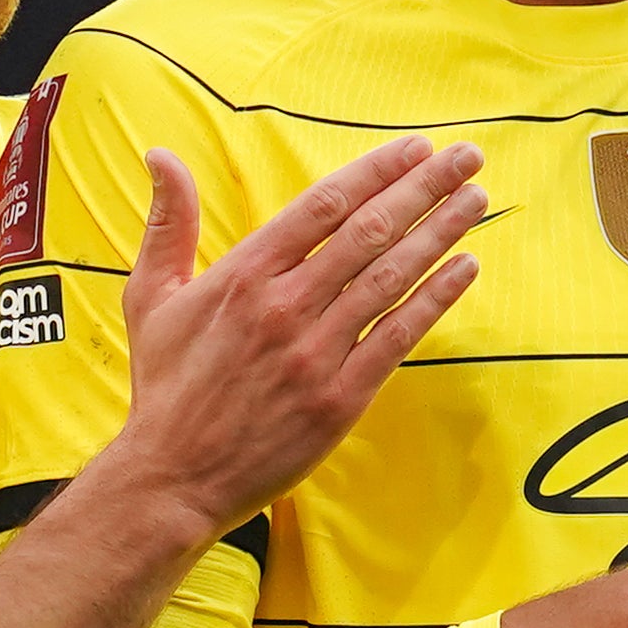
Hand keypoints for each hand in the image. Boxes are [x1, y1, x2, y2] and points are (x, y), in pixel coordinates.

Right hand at [94, 138, 486, 534]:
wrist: (172, 479)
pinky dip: (436, 298)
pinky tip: (466, 268)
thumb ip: (166, 224)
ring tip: (476, 201)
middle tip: (467, 158)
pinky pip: (398, 336)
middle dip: (425, 187)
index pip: (325, 205)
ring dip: (441, 233)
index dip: (376, 171)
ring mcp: (316, 354)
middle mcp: (284, 306)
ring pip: (392, 276)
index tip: (415, 149)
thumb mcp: (151, 298)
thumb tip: (160, 153)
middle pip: (371, 231)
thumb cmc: (165, 388)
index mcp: (243, 275)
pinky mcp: (340, 399)